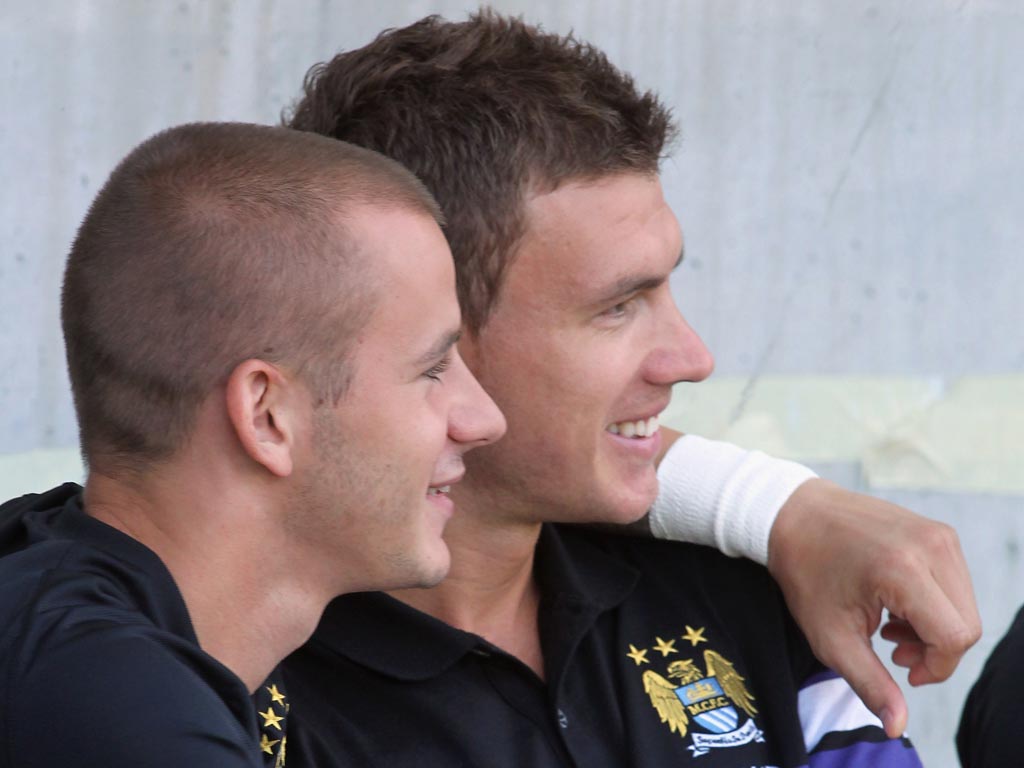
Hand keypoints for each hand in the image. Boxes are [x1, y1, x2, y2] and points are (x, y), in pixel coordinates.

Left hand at [767, 478, 979, 737]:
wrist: (793, 514)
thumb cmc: (806, 573)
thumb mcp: (830, 636)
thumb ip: (869, 683)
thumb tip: (897, 726)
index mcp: (903, 570)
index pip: (953, 637)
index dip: (935, 667)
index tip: (901, 669)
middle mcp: (930, 547)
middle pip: (966, 624)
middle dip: (936, 650)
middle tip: (892, 649)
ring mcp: (938, 535)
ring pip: (964, 605)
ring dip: (936, 628)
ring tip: (890, 627)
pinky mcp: (938, 531)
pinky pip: (956, 583)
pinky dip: (935, 604)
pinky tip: (896, 605)